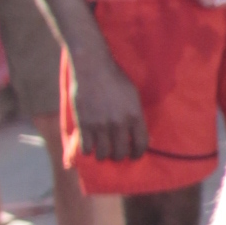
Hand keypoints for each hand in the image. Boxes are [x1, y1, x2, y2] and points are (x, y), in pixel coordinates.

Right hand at [67, 36, 148, 162]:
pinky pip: (86, 148)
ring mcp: (100, 125)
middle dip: (119, 156)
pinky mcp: (84, 124)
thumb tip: (139, 134)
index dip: (137, 154)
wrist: (92, 68)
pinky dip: (87, 150)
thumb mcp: (133, 96)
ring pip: (103, 154)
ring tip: (101, 152)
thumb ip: (136, 115)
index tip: (134, 156)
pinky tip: (88, 147)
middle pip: (121, 153)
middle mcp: (119, 123)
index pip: (141, 144)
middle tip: (115, 154)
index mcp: (135, 116)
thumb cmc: (115, 79)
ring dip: (103, 156)